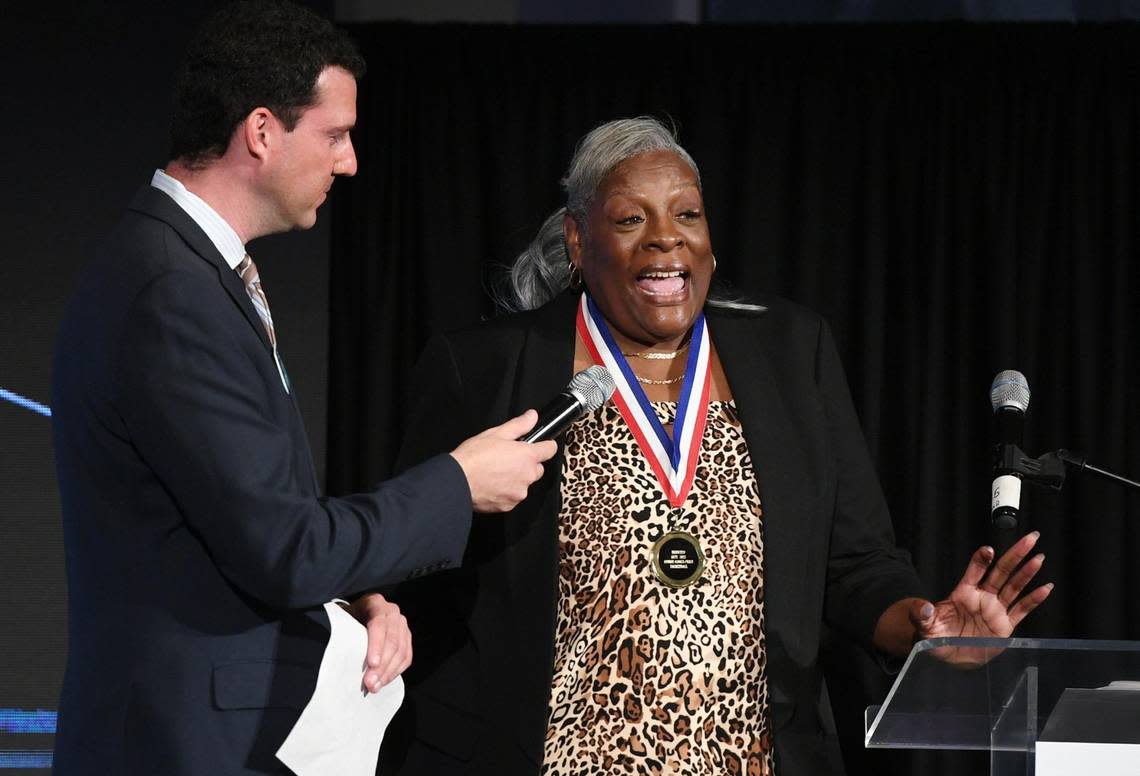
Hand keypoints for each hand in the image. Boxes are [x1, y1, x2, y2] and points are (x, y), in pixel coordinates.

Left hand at [343, 593, 411, 691]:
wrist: (356, 616)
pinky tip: (384, 681)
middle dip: (382, 665)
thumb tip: (335, 654)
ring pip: (401, 651)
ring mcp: (401, 625)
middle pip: (392, 640)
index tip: (372, 664)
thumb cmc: (345, 619)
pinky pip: (406, 657)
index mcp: (375, 603)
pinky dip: (396, 671)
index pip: (379, 624)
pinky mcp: (406, 638)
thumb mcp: (342, 618)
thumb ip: (342, 630)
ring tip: (375, 687)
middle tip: (370, 683)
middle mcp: (392, 612)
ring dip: (388, 672)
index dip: (376, 645)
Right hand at [450, 409, 557, 512]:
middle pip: (537, 469)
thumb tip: (532, 416)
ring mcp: (519, 493)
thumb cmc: (474, 456)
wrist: (457, 481)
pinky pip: (513, 497)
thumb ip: (519, 425)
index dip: (546, 446)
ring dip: (516, 479)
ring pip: (524, 484)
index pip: (550, 450)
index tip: (541, 445)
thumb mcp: (496, 434)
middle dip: (527, 464)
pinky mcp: (509, 506)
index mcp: (527, 456)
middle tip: (508, 459)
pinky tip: (492, 485)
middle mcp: (528, 476)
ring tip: (496, 473)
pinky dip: (506, 492)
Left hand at [912, 531, 1052, 665]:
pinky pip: (1022, 610)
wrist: (949, 655)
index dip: (981, 560)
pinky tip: (1045, 588)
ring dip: (1027, 573)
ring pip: (1014, 587)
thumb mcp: (924, 625)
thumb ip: (922, 614)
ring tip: (1038, 558)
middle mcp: (982, 597)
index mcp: (963, 593)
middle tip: (1029, 539)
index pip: (974, 571)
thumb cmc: (937, 636)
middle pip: (1001, 572)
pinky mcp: (1005, 625)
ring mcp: (995, 610)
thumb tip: (924, 608)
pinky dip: (1034, 600)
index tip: (988, 550)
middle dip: (1015, 555)